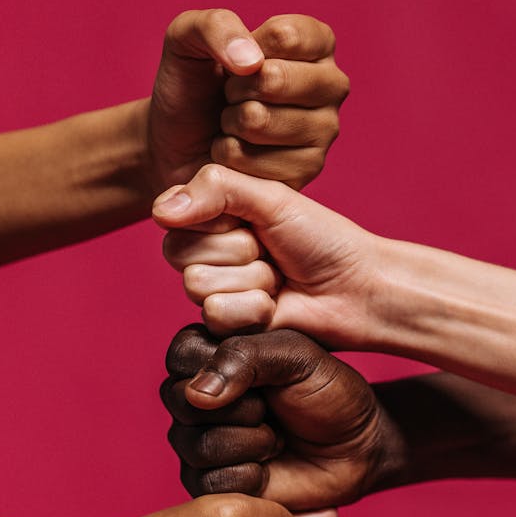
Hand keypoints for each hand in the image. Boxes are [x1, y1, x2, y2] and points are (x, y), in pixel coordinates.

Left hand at [147, 11, 348, 190]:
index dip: (242, 50)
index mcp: (316, 43)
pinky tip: (237, 152)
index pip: (284, 35)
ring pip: (261, 120)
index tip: (235, 62)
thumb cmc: (192, 87)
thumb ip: (216, 27)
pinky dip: (230, 156)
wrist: (178, 143)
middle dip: (234, 88)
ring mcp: (325, 130)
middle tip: (230, 96)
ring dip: (230, 122)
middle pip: (275, 78)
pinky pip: (253, 160)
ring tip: (232, 123)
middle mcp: (331, 85)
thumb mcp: (188, 38)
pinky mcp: (308, 170)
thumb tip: (251, 62)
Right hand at [154, 164, 384, 345]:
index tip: (255, 220)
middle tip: (271, 252)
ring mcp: (217, 291)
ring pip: (196, 285)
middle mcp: (208, 253)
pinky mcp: (228, 327)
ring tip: (277, 278)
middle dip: (237, 251)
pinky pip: (214, 314)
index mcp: (214, 215)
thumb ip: (216, 189)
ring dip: (250, 280)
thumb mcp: (271, 199)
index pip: (176, 215)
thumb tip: (159, 211)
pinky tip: (275, 305)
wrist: (356, 289)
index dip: (218, 220)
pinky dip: (252, 308)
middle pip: (180, 253)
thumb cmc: (321, 239)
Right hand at [161, 326, 402, 514]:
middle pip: (181, 402)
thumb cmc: (330, 393)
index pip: (181, 354)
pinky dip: (250, 476)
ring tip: (277, 439)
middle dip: (243, 408)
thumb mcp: (297, 356)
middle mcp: (197, 400)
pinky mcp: (211, 484)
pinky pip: (208, 482)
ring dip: (251, 443)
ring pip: (196, 445)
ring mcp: (199, 442)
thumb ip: (245, 356)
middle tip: (273, 410)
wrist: (359, 447)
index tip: (264, 375)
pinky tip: (270, 468)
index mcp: (211, 356)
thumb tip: (198, 394)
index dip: (219, 366)